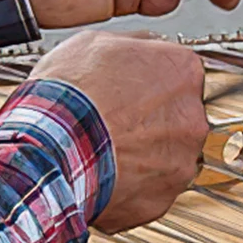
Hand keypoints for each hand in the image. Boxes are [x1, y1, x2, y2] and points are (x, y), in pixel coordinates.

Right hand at [32, 33, 208, 232]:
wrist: (49, 147)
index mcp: (183, 71)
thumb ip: (135, 44)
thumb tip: (147, 45)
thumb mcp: (95, 42)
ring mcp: (181, 162)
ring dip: (144, 157)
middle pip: (180, 119)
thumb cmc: (69, 95)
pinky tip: (104, 175)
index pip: (180, 75)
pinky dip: (131, 188)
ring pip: (168, 158)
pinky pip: (149, 192)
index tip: (133, 92)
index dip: (151, 84)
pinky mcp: (162, 199)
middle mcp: (193, 118)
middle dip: (153, 122)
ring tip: (106, 151)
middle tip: (116, 123)